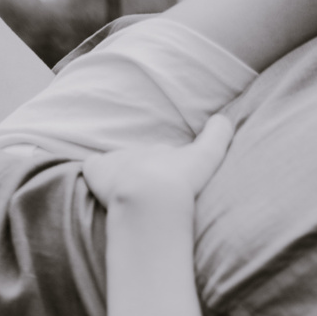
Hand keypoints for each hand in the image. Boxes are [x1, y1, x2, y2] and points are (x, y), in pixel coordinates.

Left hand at [81, 115, 233, 210]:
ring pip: (119, 165)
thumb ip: (216, 135)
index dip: (168, 167)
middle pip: (142, 160)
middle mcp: (141, 153)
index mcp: (164, 152)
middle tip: (151, 193)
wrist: (151, 195)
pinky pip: (94, 167)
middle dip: (145, 171)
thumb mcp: (207, 155)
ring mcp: (117, 162)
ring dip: (122, 177)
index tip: (171, 178)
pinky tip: (103, 188)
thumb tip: (222, 118)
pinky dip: (97, 173)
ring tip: (128, 197)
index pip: (165, 155)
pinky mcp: (98, 172)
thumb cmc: (181, 178)